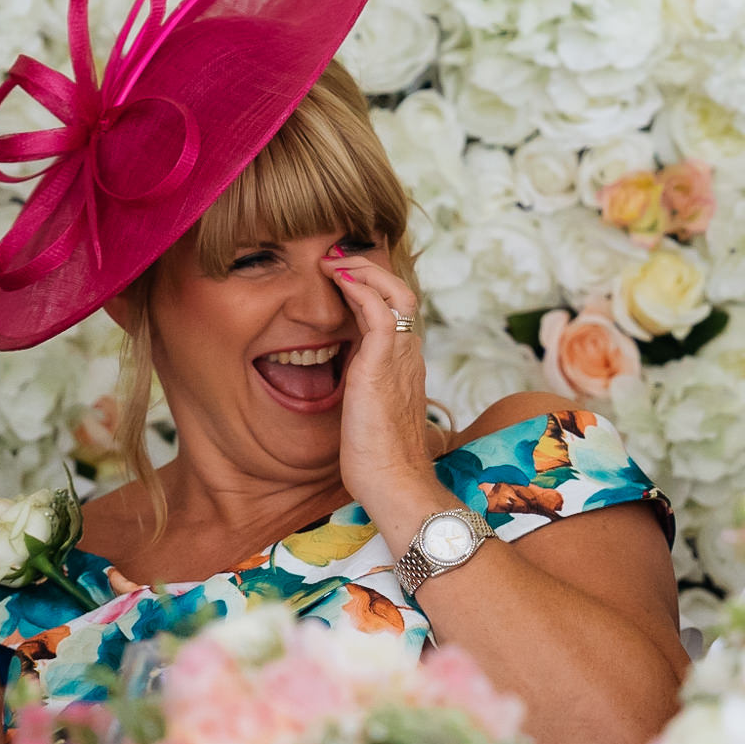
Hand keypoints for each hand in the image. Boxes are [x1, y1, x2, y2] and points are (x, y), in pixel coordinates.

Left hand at [319, 246, 446, 530]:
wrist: (394, 483)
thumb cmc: (379, 459)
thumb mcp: (368, 414)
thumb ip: (364, 391)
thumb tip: (347, 385)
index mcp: (405, 366)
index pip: (397, 313)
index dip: (372, 289)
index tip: (343, 278)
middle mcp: (410, 355)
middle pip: (402, 294)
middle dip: (370, 269)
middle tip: (337, 260)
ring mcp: (401, 358)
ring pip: (396, 294)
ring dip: (363, 270)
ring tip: (334, 261)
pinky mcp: (384, 365)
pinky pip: (381, 312)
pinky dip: (362, 288)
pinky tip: (340, 280)